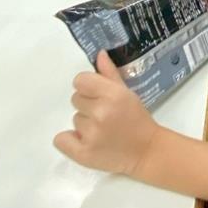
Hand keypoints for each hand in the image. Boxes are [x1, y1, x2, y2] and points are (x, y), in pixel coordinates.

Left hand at [53, 51, 158, 175]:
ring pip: (74, 119)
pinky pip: (61, 140)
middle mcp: (100, 113)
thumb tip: (99, 54)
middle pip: (75, 99)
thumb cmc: (137, 119)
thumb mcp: (127, 93)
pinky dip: (70, 141)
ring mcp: (91, 134)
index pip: (80, 81)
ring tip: (102, 130)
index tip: (98, 96)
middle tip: (104, 115)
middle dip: (88, 106)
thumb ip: (110, 74)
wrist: (147, 151)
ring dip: (85, 124)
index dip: (88, 87)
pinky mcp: (83, 153)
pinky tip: (85, 141)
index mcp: (112, 95)